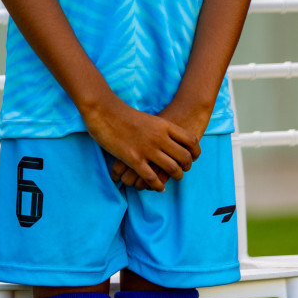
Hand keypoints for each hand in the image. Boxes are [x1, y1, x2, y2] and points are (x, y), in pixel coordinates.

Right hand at [83, 97, 198, 191]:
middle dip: (186, 167)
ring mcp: (147, 149)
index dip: (195, 152)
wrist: (102, 109)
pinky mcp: (133, 159)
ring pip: (172, 169)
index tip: (193, 157)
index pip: (190, 141)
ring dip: (175, 177)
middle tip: (183, 169)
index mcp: (164, 125)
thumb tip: (166, 139)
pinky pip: (152, 177)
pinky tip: (159, 187)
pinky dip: (158, 185)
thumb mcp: (148, 118)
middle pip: (184, 157)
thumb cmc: (122, 113)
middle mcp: (159, 138)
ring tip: (173, 178)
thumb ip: (159, 129)